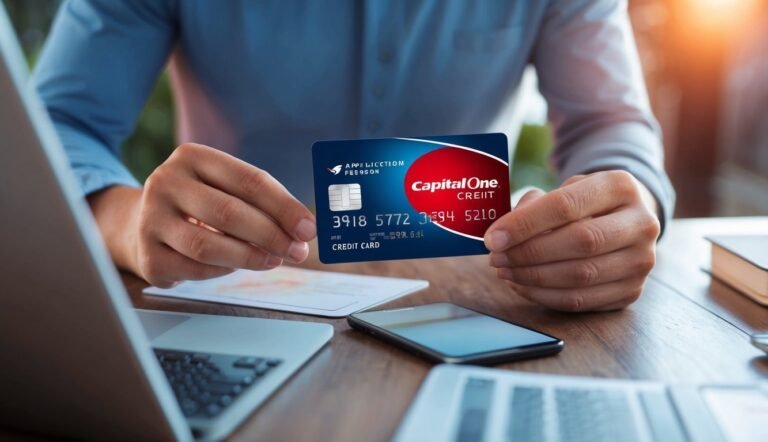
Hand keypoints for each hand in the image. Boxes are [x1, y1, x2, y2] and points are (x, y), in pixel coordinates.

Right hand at [88, 143, 315, 286]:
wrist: (138, 225)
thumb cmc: (199, 204)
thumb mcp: (224, 188)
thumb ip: (261, 203)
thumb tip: (303, 231)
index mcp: (192, 156)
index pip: (249, 180)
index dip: (284, 206)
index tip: (309, 228)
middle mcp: (165, 182)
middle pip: (230, 212)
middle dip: (272, 235)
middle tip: (298, 252)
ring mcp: (150, 219)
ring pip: (209, 246)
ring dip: (251, 257)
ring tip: (274, 260)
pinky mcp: (148, 256)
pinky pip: (196, 269)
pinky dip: (224, 270)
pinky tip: (238, 265)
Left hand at [484, 170, 660, 311]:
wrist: (625, 220)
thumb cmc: (585, 204)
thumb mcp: (566, 190)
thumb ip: (536, 206)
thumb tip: (502, 235)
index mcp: (622, 187)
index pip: (567, 205)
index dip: (525, 224)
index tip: (494, 238)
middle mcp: (642, 223)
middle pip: (579, 242)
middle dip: (528, 253)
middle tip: (496, 257)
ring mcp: (642, 261)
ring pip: (580, 276)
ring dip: (532, 277)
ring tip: (505, 271)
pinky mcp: (632, 291)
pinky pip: (582, 300)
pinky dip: (544, 296)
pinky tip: (522, 286)